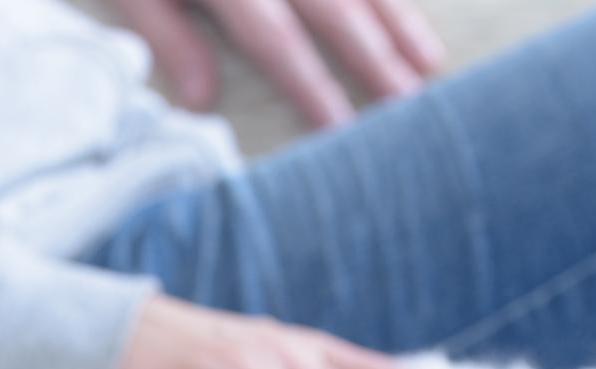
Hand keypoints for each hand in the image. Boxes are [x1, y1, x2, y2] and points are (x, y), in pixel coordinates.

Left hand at [106, 0, 444, 129]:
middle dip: (376, 60)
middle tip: (413, 108)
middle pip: (335, 9)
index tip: (342, 129)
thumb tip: (202, 100)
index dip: (311, 86)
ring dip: (397, 19)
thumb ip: (167, 35)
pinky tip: (406, 8)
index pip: (277, 41)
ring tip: (428, 64)